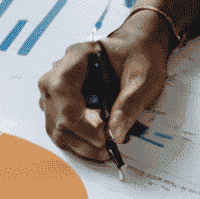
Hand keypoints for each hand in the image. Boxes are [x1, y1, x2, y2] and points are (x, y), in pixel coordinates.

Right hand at [38, 0, 199, 159]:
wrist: (137, 50)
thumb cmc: (139, 56)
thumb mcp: (144, 77)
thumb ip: (130, 103)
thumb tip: (116, 133)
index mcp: (76, 58)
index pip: (61, 89)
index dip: (78, 117)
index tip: (102, 132)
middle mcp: (58, 73)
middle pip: (56, 112)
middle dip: (82, 135)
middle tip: (109, 144)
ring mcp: (56, 91)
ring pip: (55, 126)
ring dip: (80, 143)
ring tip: (106, 148)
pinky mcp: (61, 106)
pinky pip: (60, 130)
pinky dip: (78, 142)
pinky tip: (97, 145)